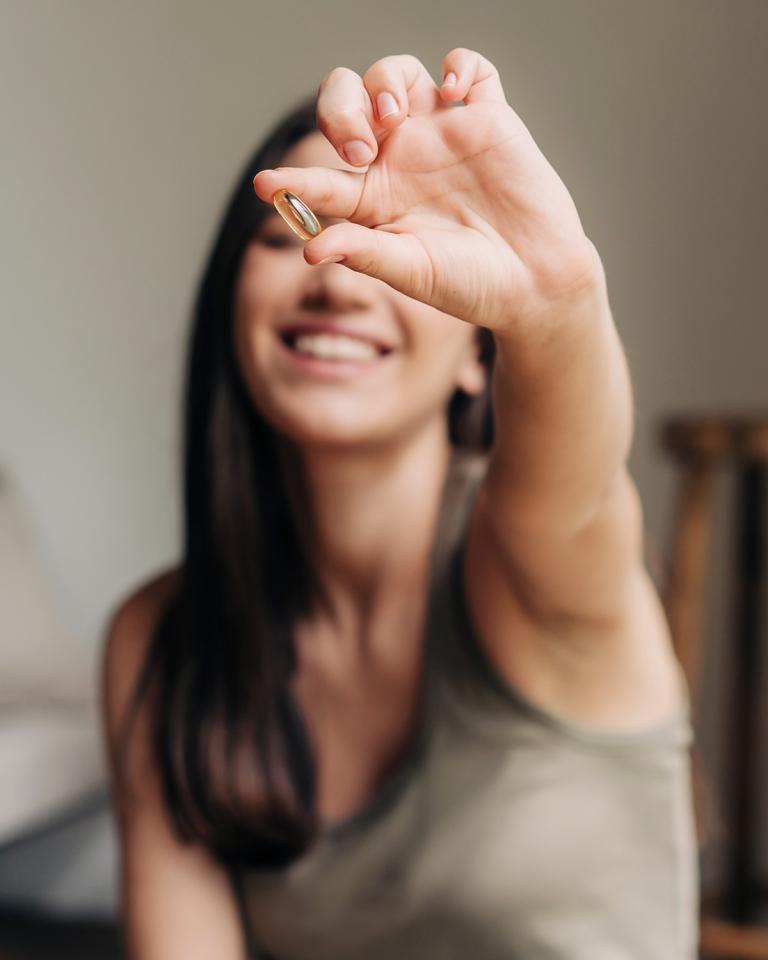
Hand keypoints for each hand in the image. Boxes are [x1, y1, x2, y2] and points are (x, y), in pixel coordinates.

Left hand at [253, 49, 600, 332]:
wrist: (537, 284)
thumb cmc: (472, 285)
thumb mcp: (413, 271)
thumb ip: (365, 253)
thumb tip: (310, 247)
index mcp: (375, 200)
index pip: (323, 179)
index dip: (293, 180)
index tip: (268, 185)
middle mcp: (401, 160)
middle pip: (348, 103)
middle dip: (340, 111)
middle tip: (361, 146)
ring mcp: (443, 135)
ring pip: (397, 76)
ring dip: (385, 82)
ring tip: (395, 116)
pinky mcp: (489, 119)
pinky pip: (470, 69)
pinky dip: (460, 65)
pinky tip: (455, 90)